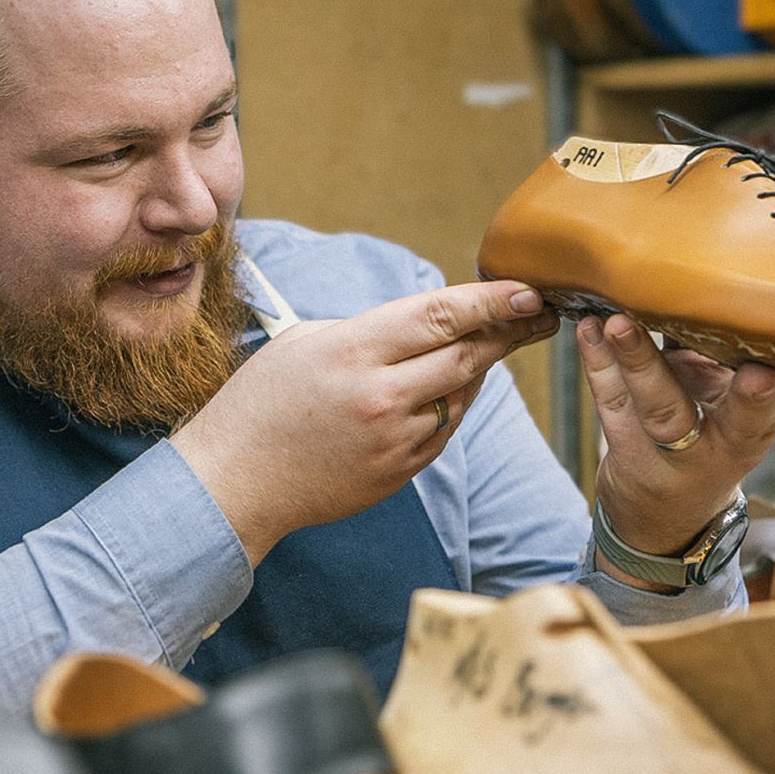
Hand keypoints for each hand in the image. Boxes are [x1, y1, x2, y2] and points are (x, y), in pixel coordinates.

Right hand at [172, 280, 558, 563]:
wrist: (234, 482)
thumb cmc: (261, 403)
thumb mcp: (304, 341)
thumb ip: (370, 330)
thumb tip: (428, 321)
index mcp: (354, 350)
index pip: (442, 316)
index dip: (493, 301)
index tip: (528, 291)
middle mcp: (381, 395)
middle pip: (467, 356)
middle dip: (510, 331)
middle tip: (539, 312)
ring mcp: (394, 439)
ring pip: (462, 394)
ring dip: (480, 367)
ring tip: (495, 343)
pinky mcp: (399, 472)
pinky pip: (443, 429)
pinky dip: (453, 404)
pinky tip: (451, 387)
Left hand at [578, 312, 774, 587]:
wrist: (662, 517)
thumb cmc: (721, 449)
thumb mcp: (760, 431)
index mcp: (743, 445)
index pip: (756, 425)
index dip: (758, 402)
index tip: (759, 373)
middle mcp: (695, 451)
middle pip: (676, 414)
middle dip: (662, 372)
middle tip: (643, 325)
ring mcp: (650, 447)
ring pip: (635, 404)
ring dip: (623, 359)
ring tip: (612, 319)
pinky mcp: (617, 438)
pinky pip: (605, 398)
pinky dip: (597, 361)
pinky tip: (589, 326)